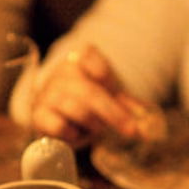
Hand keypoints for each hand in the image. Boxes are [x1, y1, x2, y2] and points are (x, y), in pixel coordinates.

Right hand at [29, 43, 152, 142]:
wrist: (56, 109)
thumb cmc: (88, 99)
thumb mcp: (110, 96)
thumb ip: (129, 108)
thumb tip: (149, 131)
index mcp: (79, 59)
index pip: (89, 56)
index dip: (103, 72)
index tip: (113, 87)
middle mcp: (61, 73)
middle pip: (89, 91)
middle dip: (113, 113)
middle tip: (131, 130)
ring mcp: (47, 94)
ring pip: (74, 108)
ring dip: (93, 123)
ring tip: (97, 129)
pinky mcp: (38, 115)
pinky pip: (57, 125)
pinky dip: (72, 132)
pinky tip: (76, 133)